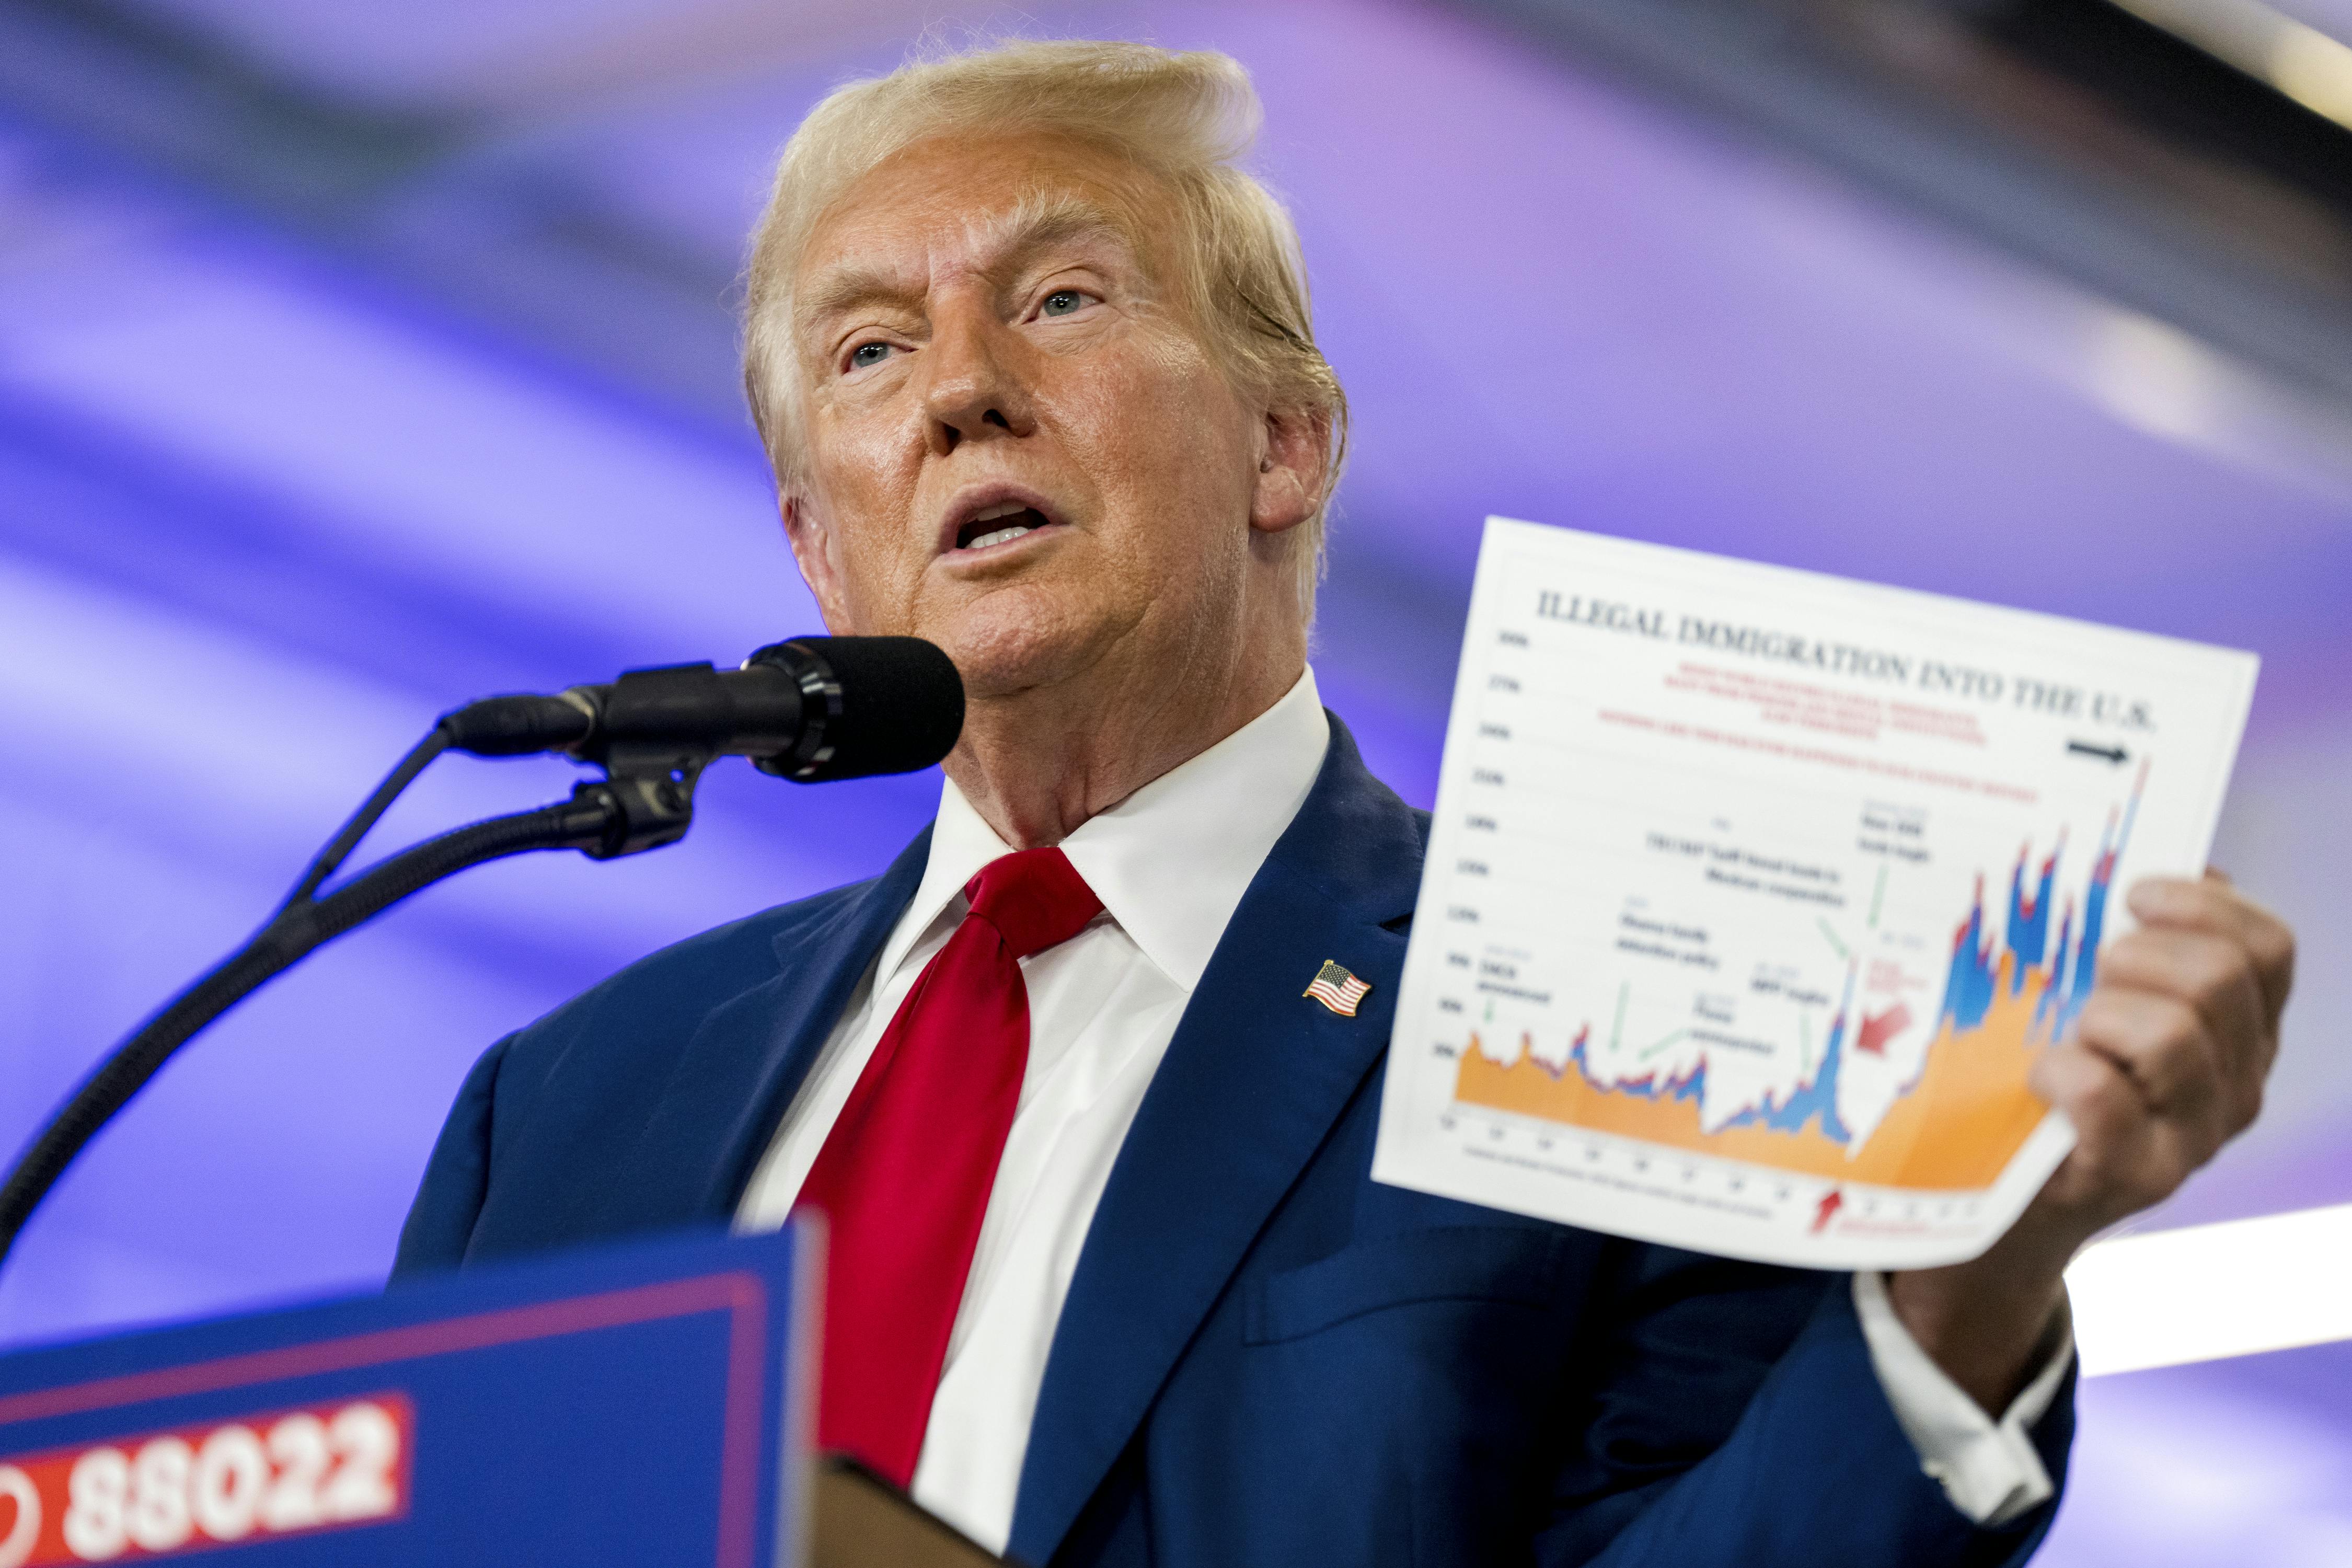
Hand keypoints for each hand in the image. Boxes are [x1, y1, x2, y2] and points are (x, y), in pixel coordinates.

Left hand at [1888, 870, 2294, 1412]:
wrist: (2009, 1200)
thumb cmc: (2050, 1077)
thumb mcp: (2098, 1001)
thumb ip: (2125, 942)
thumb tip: (2121, 866)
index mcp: (2242, 1028)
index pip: (2267, 947)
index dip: (2206, 904)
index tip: (2133, 894)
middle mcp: (2237, 1082)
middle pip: (2221, 979)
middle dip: (2141, 955)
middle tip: (2090, 973)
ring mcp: (2193, 1136)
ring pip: (2176, 1034)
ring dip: (2104, 1012)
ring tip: (2069, 1029)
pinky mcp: (2134, 1177)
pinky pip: (2107, 1095)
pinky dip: (2065, 1072)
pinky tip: (2041, 1075)